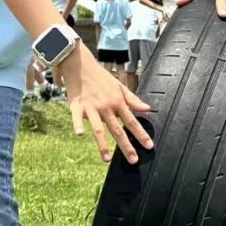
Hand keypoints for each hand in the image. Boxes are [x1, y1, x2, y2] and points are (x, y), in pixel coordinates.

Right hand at [61, 44, 154, 164]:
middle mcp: (106, 107)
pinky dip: (78, 125)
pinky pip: (76, 118)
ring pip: (98, 129)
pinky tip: (80, 134)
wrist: (81, 65)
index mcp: (117, 102)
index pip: (132, 122)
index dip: (141, 134)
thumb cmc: (101, 77)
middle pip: (117, 130)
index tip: (149, 146)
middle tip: (133, 160)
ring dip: (102, 145)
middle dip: (126, 146)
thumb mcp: (119, 86)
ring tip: (107, 159)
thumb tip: (147, 109)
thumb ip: (133, 99)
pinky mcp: (76, 106)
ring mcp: (91, 107)